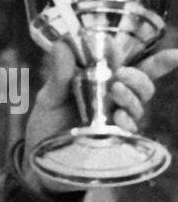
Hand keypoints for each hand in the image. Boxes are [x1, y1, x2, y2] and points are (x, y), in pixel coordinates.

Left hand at [22, 43, 177, 194]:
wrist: (37, 158)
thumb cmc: (47, 124)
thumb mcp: (49, 96)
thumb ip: (59, 73)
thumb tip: (63, 43)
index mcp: (105, 83)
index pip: (138, 68)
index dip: (162, 62)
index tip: (177, 55)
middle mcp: (115, 101)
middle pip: (144, 86)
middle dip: (139, 78)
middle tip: (122, 75)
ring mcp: (116, 121)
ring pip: (139, 106)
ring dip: (131, 97)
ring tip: (115, 90)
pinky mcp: (113, 141)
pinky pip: (130, 130)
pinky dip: (127, 121)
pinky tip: (118, 117)